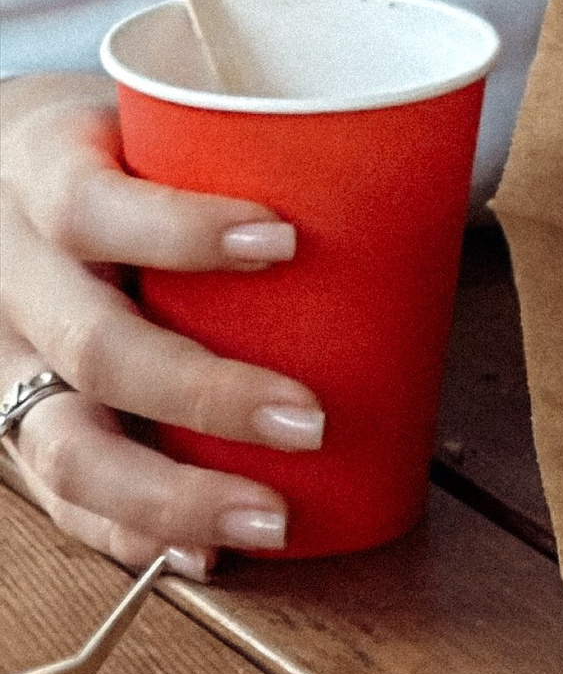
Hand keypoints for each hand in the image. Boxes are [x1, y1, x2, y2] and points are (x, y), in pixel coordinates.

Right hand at [0, 73, 326, 570]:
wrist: (1, 176)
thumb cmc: (110, 145)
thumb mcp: (149, 117)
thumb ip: (240, 147)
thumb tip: (411, 166)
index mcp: (41, 174)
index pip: (92, 208)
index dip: (180, 230)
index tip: (284, 238)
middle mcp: (11, 279)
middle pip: (94, 347)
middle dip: (207, 395)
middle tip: (312, 419)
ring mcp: (3, 362)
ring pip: (65, 450)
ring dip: (175, 496)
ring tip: (271, 517)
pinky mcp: (14, 424)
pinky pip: (64, 500)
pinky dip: (137, 535)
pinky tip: (206, 556)